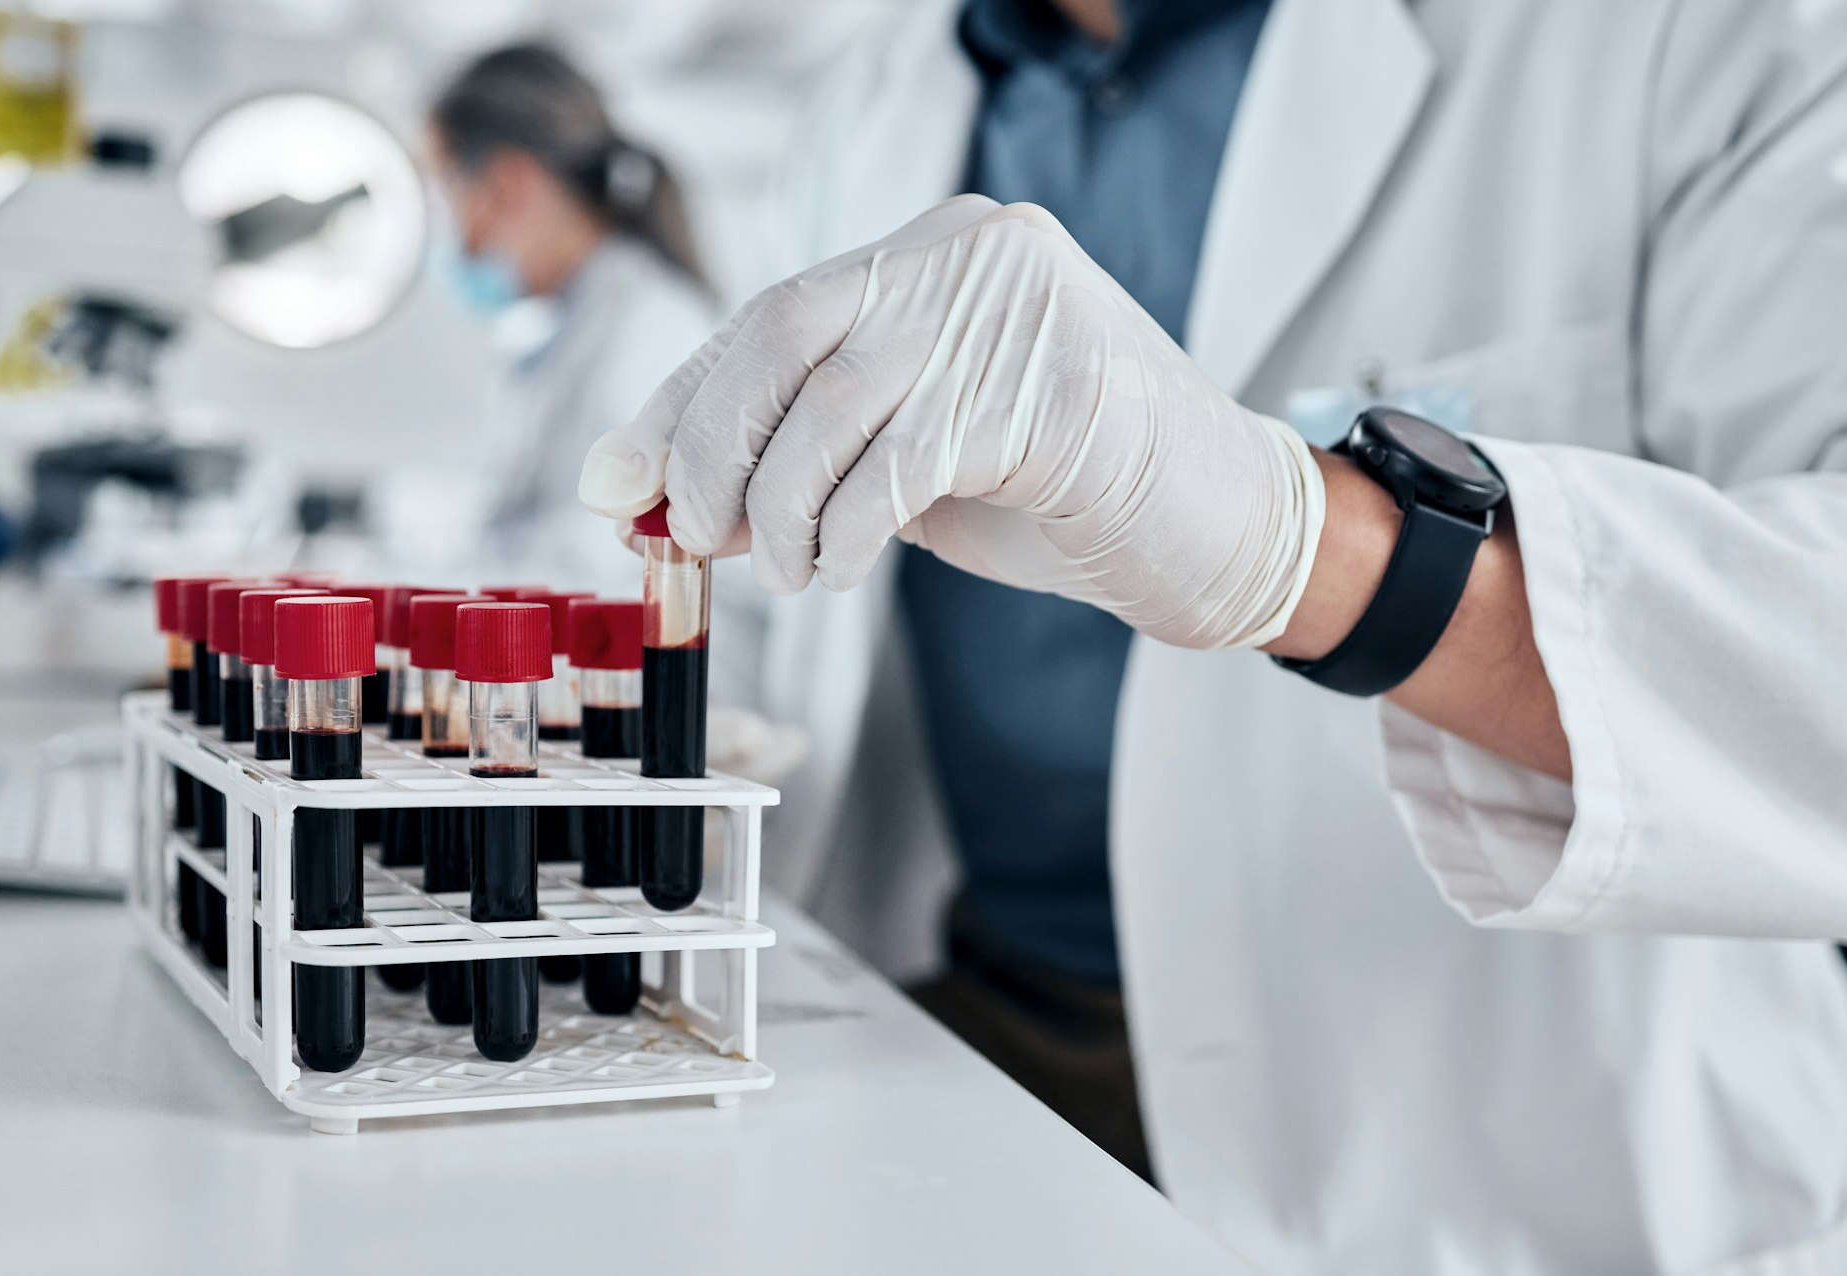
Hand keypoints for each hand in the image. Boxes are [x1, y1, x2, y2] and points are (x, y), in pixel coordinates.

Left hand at [580, 195, 1325, 648]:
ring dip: (780, 506)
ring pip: (834, 401)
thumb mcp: (913, 469)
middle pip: (783, 329)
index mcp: (937, 253)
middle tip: (689, 535)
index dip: (681, 402)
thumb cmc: (1070, 498)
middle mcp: (973, 253)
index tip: (616, 481)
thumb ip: (810, 460)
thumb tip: (667, 496)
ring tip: (790, 573)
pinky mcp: (1057, 387)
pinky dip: (848, 529)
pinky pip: (904, 459)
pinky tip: (839, 573)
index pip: (771, 313)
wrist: (1230, 533)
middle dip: (710, 445)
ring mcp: (1019, 309)